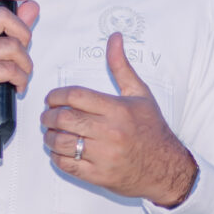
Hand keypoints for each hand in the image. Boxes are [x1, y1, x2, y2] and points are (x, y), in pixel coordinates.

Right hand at [0, 0, 39, 161]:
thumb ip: (9, 28)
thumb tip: (31, 6)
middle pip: (3, 16)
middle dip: (24, 34)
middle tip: (24, 51)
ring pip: (11, 46)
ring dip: (25, 64)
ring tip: (21, 75)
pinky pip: (10, 69)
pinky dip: (20, 79)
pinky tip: (16, 86)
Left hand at [39, 33, 198, 207]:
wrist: (167, 168)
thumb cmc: (152, 130)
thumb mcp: (140, 94)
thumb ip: (121, 66)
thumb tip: (115, 38)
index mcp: (117, 110)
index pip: (75, 96)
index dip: (56, 95)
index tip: (52, 99)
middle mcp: (110, 132)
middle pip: (64, 118)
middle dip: (48, 115)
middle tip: (47, 115)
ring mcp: (104, 156)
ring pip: (61, 142)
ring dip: (49, 136)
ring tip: (51, 132)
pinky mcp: (99, 175)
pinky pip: (67, 164)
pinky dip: (57, 156)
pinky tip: (60, 150)